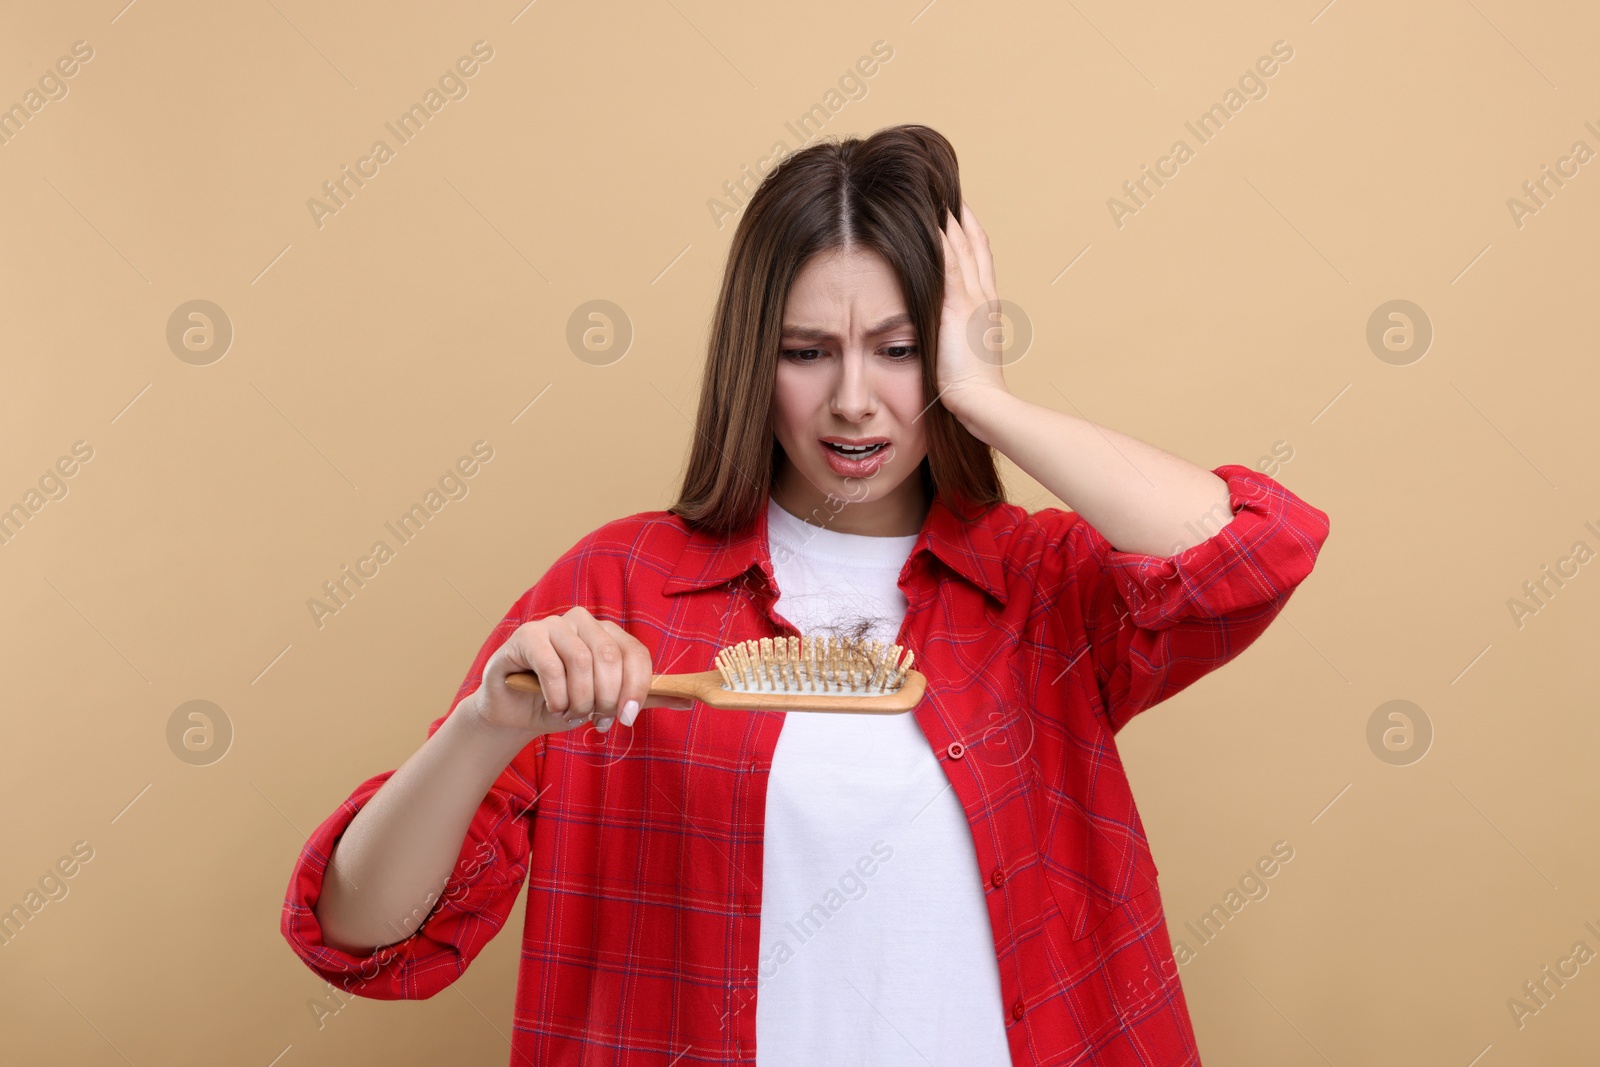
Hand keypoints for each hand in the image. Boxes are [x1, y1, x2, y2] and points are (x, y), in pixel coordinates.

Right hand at [467, 606, 692, 739]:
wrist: (515, 712)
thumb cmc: (563, 703)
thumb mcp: (608, 704)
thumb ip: (643, 699)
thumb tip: (688, 702)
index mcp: (608, 633)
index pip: (635, 653)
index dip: (637, 688)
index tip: (628, 718)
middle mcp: (584, 622)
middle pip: (610, 657)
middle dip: (607, 697)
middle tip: (597, 719)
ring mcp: (554, 624)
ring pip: (582, 661)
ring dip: (580, 699)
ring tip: (572, 713)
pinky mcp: (527, 635)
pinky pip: (551, 665)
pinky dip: (557, 694)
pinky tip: (553, 707)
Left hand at [936, 201, 1011, 420]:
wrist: (983, 403)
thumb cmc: (973, 390)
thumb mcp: (967, 354)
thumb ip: (958, 336)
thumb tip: (946, 333)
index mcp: (987, 306)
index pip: (980, 259)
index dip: (971, 232)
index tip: (959, 210)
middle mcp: (983, 296)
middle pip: (974, 244)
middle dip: (960, 216)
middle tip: (946, 189)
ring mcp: (972, 298)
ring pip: (961, 247)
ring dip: (947, 218)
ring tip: (933, 192)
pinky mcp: (957, 306)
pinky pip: (947, 263)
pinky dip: (939, 239)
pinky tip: (928, 219)